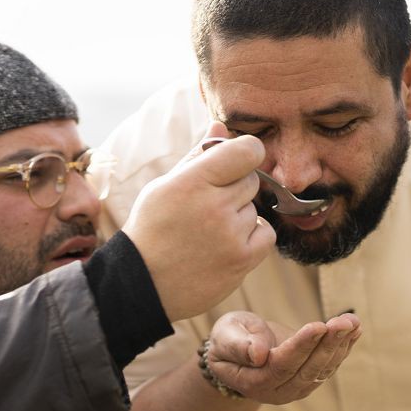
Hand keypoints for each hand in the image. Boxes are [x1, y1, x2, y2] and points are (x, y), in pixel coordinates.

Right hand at [121, 122, 275, 320]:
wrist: (144, 285)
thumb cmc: (153, 229)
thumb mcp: (165, 186)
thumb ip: (198, 155)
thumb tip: (221, 126)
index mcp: (192, 181)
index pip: (248, 150)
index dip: (245, 152)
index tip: (235, 162)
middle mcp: (214, 205)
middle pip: (251, 179)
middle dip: (234, 189)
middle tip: (207, 207)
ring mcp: (230, 234)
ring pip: (255, 208)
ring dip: (239, 216)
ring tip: (208, 232)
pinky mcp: (243, 259)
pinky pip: (266, 233)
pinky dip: (251, 237)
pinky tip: (225, 244)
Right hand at [204, 311, 361, 403]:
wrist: (237, 352)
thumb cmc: (228, 340)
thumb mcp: (223, 337)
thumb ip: (237, 345)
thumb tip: (258, 355)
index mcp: (254, 381)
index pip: (282, 365)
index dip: (301, 346)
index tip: (317, 326)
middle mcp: (279, 390)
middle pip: (308, 369)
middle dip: (328, 344)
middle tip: (343, 321)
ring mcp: (297, 387)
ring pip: (323, 368)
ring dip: (341, 344)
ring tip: (352, 320)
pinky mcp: (310, 377)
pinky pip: (330, 364)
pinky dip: (345, 345)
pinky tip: (356, 328)